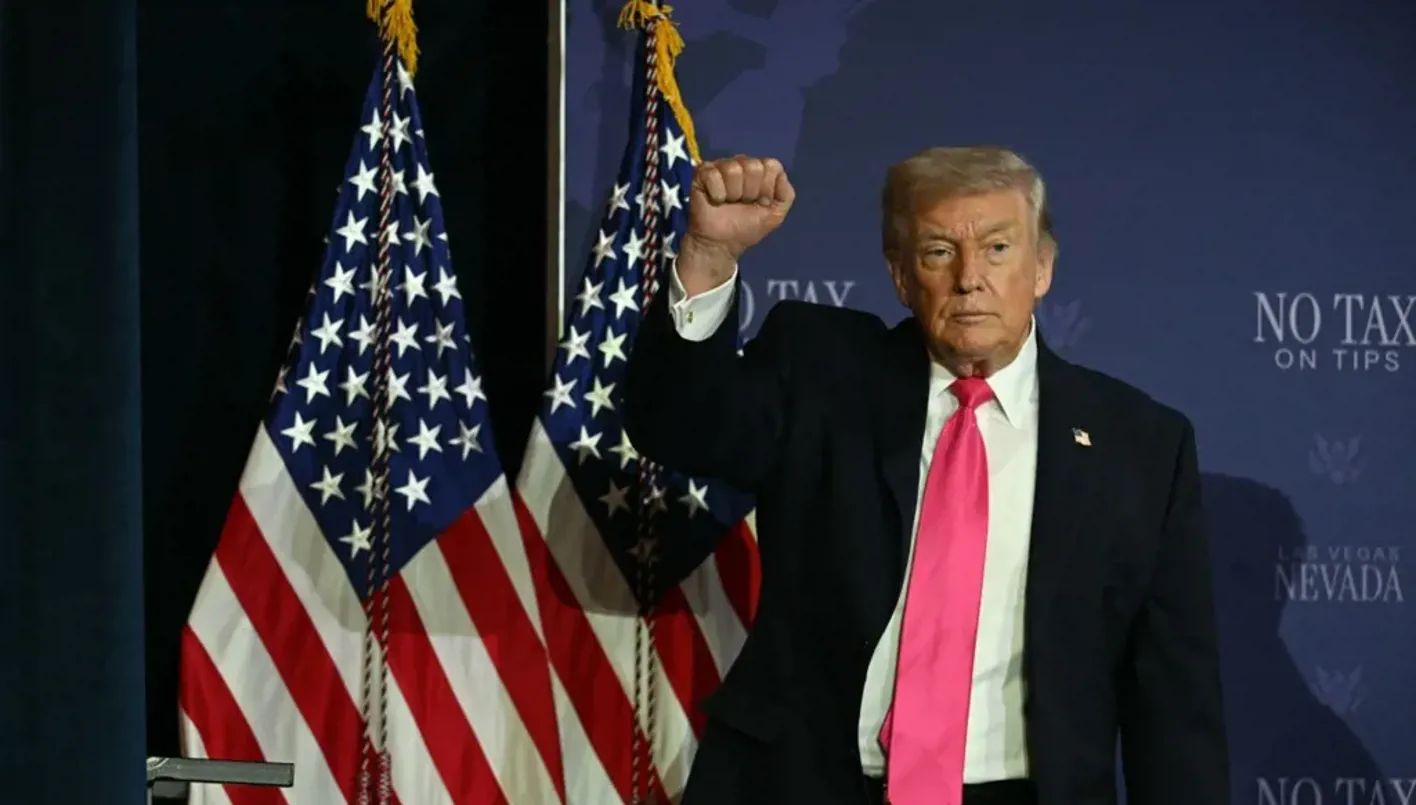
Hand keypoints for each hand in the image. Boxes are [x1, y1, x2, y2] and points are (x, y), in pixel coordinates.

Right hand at [677, 156, 794, 294]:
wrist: (721, 244)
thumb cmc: (747, 228)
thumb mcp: (776, 214)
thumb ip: (786, 194)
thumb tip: (781, 174)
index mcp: (761, 171)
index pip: (772, 165)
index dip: (767, 188)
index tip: (759, 202)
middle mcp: (742, 164)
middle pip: (753, 166)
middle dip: (750, 192)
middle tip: (742, 203)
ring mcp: (721, 166)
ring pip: (733, 169)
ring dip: (733, 193)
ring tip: (728, 203)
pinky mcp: (702, 172)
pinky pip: (713, 174)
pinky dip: (716, 194)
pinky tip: (715, 201)